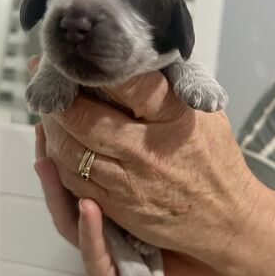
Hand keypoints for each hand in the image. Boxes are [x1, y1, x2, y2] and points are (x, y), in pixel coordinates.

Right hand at [34, 123, 237, 275]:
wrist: (223, 266)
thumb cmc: (195, 220)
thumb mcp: (170, 177)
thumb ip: (148, 150)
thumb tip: (138, 105)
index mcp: (114, 197)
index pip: (81, 168)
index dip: (65, 140)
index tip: (57, 110)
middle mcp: (105, 224)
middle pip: (67, 191)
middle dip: (52, 159)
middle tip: (42, 128)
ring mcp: (108, 253)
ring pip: (71, 225)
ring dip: (57, 193)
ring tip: (46, 162)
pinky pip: (97, 260)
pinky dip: (91, 234)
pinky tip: (88, 207)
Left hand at [38, 70, 254, 267]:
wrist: (226, 218)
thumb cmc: (216, 160)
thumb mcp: (207, 114)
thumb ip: (174, 86)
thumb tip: (140, 57)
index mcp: (174, 119)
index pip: (124, 82)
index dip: (94, 68)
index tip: (77, 58)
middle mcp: (147, 150)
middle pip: (84, 117)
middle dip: (59, 96)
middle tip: (48, 79)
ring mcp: (130, 182)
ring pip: (70, 150)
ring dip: (53, 126)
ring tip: (49, 108)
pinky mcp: (119, 207)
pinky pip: (74, 180)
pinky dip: (59, 158)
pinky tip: (58, 142)